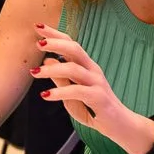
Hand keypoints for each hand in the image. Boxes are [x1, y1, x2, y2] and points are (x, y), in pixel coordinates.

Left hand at [29, 25, 148, 150]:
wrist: (119, 126)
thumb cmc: (94, 109)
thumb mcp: (71, 94)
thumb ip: (61, 79)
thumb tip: (48, 60)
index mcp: (86, 66)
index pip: (71, 44)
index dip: (55, 34)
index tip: (38, 27)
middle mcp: (92, 70)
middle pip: (74, 49)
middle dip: (55, 43)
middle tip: (38, 44)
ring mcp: (97, 82)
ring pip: (73, 68)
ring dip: (52, 69)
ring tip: (34, 72)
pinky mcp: (99, 97)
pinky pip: (77, 91)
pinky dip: (59, 92)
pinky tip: (46, 94)